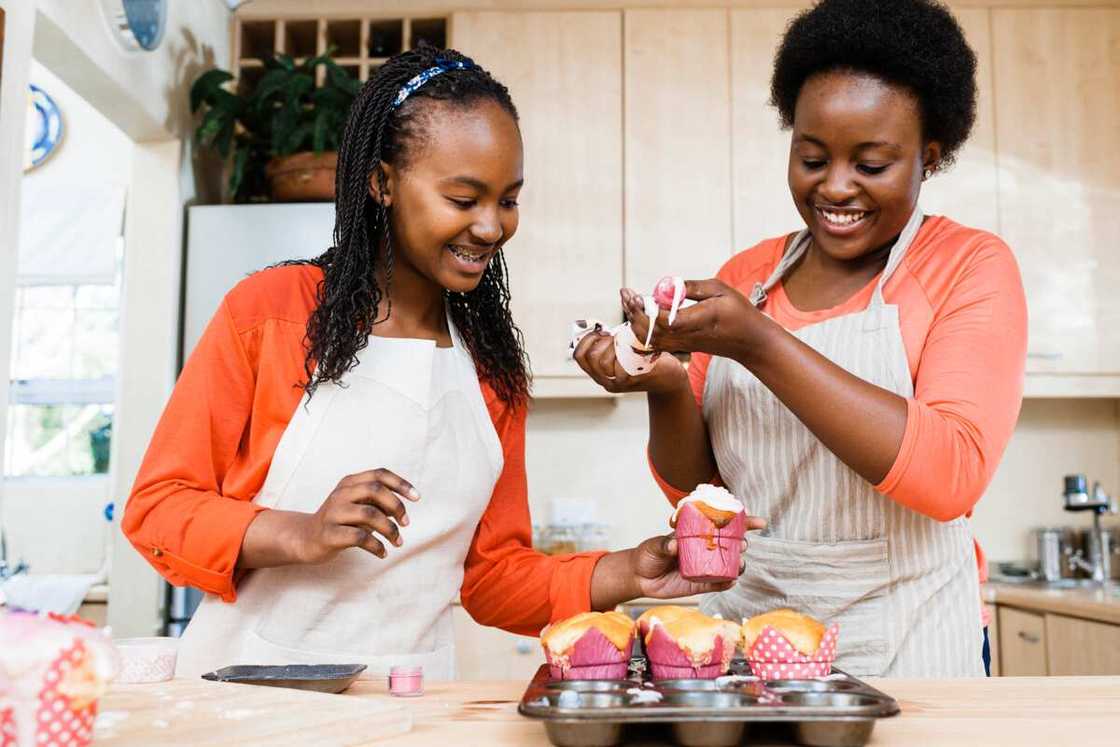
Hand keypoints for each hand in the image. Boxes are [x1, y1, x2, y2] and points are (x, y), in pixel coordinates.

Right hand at [295, 468, 418, 563]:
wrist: (306, 539)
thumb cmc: (341, 521)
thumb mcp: (359, 506)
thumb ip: (378, 503)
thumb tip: (403, 508)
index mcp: (349, 483)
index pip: (379, 474)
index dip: (401, 483)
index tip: (417, 498)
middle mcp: (340, 494)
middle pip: (375, 490)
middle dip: (396, 506)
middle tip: (406, 523)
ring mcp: (333, 513)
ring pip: (369, 514)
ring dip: (390, 529)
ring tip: (397, 542)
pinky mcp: (329, 534)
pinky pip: (359, 538)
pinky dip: (376, 546)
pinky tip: (382, 553)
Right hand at [572, 328, 687, 394]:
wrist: (670, 379)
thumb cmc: (646, 361)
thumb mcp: (623, 353)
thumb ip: (609, 346)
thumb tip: (597, 327)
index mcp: (600, 375)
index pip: (579, 356)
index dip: (586, 339)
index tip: (600, 332)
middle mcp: (607, 381)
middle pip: (590, 357)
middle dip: (601, 340)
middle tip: (613, 335)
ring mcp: (620, 382)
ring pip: (604, 361)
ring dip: (614, 344)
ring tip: (626, 340)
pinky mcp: (634, 379)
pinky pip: (623, 361)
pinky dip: (629, 348)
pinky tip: (639, 345)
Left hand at [622, 281, 773, 361]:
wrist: (748, 341)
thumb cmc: (738, 312)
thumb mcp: (719, 290)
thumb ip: (693, 288)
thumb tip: (669, 284)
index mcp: (697, 321)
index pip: (663, 321)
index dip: (645, 310)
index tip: (635, 295)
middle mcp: (686, 336)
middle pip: (650, 332)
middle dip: (634, 314)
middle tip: (627, 295)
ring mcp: (682, 344)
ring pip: (650, 339)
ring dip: (636, 321)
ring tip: (630, 302)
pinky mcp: (681, 346)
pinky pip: (656, 342)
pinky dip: (643, 329)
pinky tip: (640, 314)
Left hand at [630, 518, 766, 598]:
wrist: (640, 577)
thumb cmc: (648, 554)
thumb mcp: (654, 546)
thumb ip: (664, 544)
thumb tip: (674, 545)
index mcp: (698, 533)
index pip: (723, 524)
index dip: (743, 521)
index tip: (759, 522)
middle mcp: (705, 549)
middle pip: (731, 544)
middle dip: (742, 543)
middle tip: (741, 545)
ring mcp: (705, 567)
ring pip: (729, 565)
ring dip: (738, 564)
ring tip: (739, 563)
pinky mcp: (701, 585)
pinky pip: (718, 584)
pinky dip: (727, 583)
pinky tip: (731, 581)